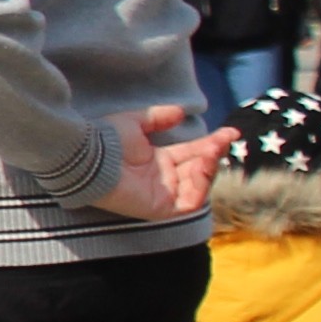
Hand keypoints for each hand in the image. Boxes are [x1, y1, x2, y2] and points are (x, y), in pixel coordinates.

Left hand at [88, 101, 224, 226]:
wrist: (89, 159)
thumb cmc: (107, 141)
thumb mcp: (135, 123)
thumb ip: (158, 117)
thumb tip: (180, 112)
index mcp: (158, 160)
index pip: (192, 153)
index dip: (212, 143)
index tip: (231, 132)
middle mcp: (163, 179)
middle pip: (199, 168)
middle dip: (213, 153)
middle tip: (223, 140)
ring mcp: (163, 195)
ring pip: (199, 186)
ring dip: (209, 168)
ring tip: (209, 151)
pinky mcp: (161, 209)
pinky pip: (190, 202)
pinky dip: (201, 187)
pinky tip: (201, 167)